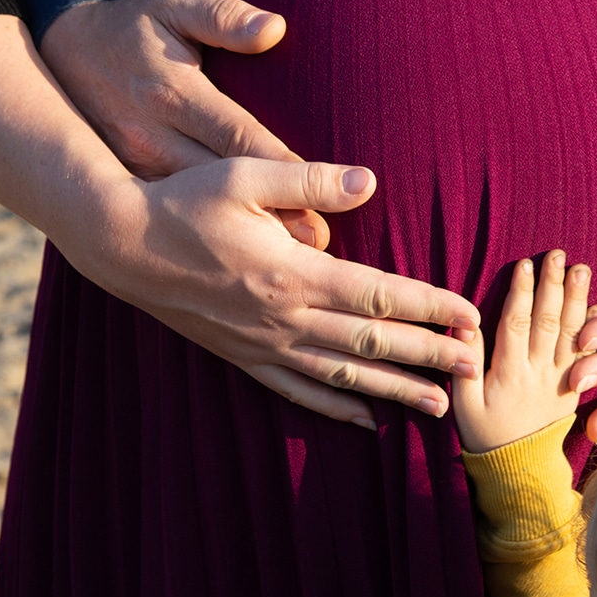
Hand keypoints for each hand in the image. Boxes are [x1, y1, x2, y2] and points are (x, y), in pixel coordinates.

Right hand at [40, 0, 329, 248]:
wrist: (60, 51)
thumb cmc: (131, 26)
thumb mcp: (172, 3)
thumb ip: (222, 16)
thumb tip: (273, 28)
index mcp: (172, 93)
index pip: (238, 135)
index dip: (282, 168)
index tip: (323, 197)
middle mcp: (154, 136)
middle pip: (223, 184)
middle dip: (272, 218)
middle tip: (320, 248)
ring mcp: (137, 166)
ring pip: (198, 211)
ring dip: (245, 239)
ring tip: (292, 271)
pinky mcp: (128, 184)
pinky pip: (175, 217)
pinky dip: (211, 241)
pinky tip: (244, 264)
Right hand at [61, 155, 482, 429]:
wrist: (121, 244)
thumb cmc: (184, 200)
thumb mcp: (245, 175)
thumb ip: (310, 180)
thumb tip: (370, 182)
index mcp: (292, 273)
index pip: (378, 296)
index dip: (429, 307)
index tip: (468, 317)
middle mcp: (283, 318)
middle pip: (371, 344)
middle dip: (428, 357)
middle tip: (475, 368)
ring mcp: (262, 344)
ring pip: (343, 377)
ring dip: (394, 392)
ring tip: (439, 406)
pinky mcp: (242, 356)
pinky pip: (298, 391)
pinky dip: (337, 408)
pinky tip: (367, 421)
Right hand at [451, 251, 593, 453]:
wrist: (520, 471)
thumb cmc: (484, 434)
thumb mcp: (464, 404)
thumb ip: (466, 364)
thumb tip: (464, 325)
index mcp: (509, 373)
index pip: (516, 324)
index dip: (521, 293)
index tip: (527, 264)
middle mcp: (538, 373)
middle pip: (547, 322)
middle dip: (553, 285)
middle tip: (560, 254)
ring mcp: (560, 380)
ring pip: (570, 333)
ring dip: (577, 299)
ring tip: (582, 269)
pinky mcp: (574, 388)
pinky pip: (587, 356)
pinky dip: (593, 331)